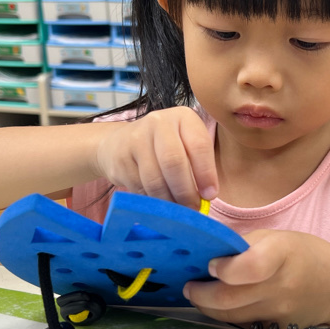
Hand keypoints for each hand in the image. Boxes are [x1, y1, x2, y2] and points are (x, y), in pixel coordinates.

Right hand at [94, 107, 217, 208]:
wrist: (119, 143)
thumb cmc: (164, 147)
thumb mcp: (186, 144)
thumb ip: (199, 164)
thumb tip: (207, 197)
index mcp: (183, 117)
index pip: (199, 145)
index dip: (206, 174)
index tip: (210, 195)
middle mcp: (159, 122)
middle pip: (174, 162)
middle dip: (186, 191)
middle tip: (192, 209)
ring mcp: (136, 138)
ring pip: (155, 179)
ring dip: (168, 201)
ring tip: (176, 211)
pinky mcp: (120, 157)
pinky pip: (139, 187)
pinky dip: (152, 201)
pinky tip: (158, 204)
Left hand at [184, 229, 329, 326]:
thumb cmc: (305, 255)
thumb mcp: (277, 237)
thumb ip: (243, 244)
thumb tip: (205, 251)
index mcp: (282, 254)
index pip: (249, 268)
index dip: (224, 269)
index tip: (210, 265)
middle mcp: (281, 286)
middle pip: (230, 298)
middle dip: (200, 294)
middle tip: (190, 286)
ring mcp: (280, 313)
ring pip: (231, 316)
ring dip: (208, 307)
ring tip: (200, 294)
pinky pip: (243, 325)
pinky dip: (227, 316)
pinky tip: (222, 305)